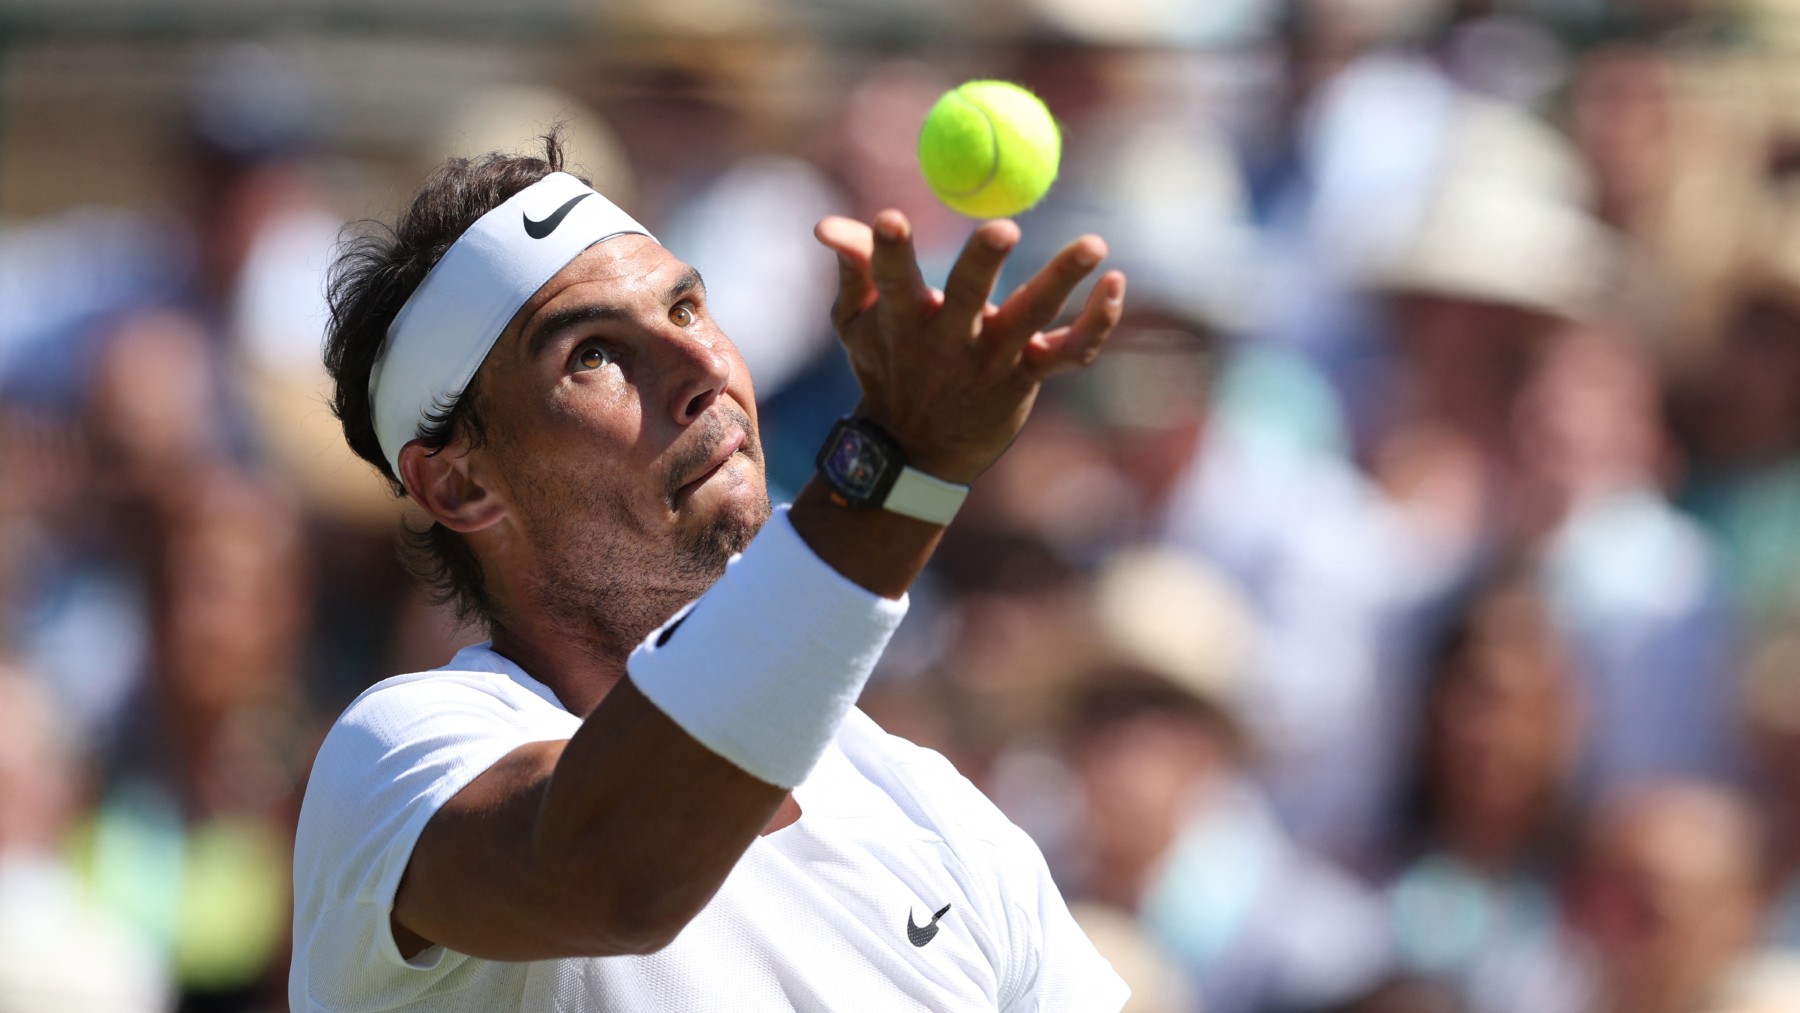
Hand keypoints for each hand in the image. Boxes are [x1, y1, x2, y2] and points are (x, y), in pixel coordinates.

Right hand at [813, 210, 1124, 484]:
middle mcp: (949, 339)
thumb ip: (853, 268)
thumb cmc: (887, 368)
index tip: (889, 218)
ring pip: (1031, 317)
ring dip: (1062, 279)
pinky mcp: (1028, 375)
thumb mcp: (856, 323)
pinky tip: (1114, 284)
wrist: (918, 450)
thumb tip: (824, 226)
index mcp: (903, 320)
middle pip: (966, 295)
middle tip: (1002, 228)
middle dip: (981, 263)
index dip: (888, 252)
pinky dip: (1099, 321)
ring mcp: (992, 359)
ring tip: (1094, 244)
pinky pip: (1072, 351)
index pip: (891, 279)